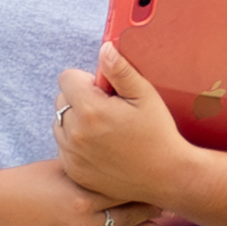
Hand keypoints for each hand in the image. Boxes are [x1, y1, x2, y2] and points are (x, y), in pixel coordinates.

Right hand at [0, 160, 160, 225]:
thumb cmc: (28, 181)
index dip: (144, 190)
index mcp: (82, 198)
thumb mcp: (62, 168)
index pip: (125, 195)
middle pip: (128, 219)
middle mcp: (82, 225)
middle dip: (148, 212)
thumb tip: (123, 166)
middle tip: (164, 204)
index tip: (156, 184)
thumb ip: (93, 170)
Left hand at [54, 43, 196, 209]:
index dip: (86, 80)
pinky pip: (64, 148)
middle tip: (109, 112)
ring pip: (60, 124)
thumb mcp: (145, 96)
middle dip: (80, 100)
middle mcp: (75, 133)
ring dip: (76, 123)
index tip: (104, 91)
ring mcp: (72, 155)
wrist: (166, 176)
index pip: (66, 78)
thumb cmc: (158, 133)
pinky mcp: (73, 171)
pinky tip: (102, 149)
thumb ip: (120, 70)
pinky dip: (77, 145)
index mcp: (90, 110)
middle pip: (61, 101)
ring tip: (105, 131)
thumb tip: (104, 48)